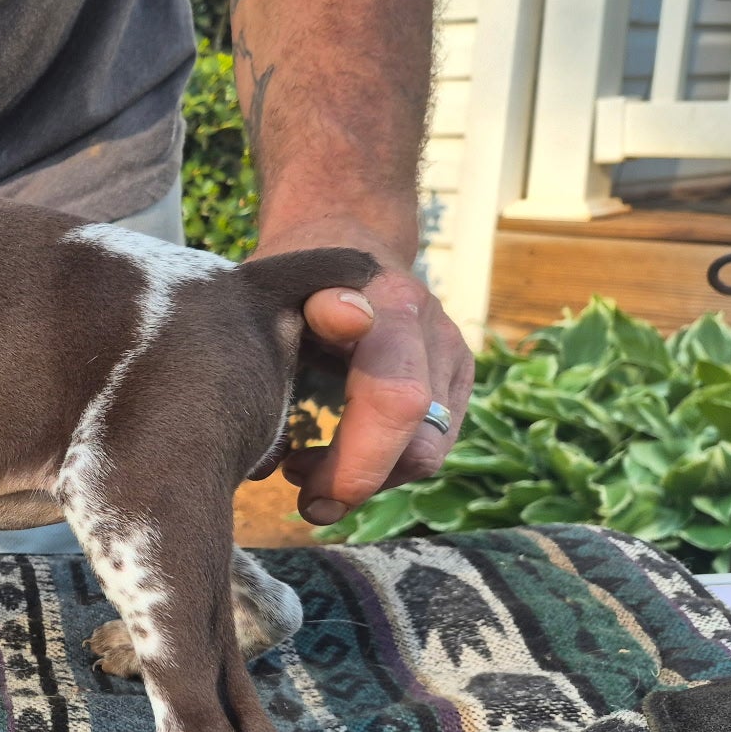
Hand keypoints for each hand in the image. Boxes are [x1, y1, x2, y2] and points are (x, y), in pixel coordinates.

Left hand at [279, 262, 472, 525]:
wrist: (346, 232)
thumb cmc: (292, 274)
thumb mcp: (274, 288)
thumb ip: (282, 331)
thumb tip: (318, 367)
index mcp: (390, 305)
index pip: (393, 399)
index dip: (354, 455)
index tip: (291, 471)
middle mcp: (433, 333)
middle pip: (419, 443)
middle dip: (354, 483)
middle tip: (301, 499)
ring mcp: (452, 359)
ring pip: (427, 454)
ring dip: (365, 478)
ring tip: (303, 469)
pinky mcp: (455, 383)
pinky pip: (429, 447)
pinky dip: (380, 466)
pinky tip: (332, 457)